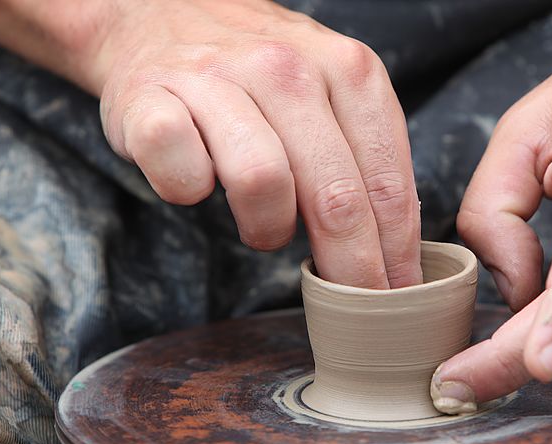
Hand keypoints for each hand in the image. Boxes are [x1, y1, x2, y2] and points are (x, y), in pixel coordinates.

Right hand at [84, 0, 420, 288]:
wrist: (160, 12)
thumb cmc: (260, 75)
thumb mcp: (332, 97)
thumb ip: (366, 162)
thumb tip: (397, 254)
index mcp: (349, 72)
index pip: (388, 187)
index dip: (397, 256)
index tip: (400, 299)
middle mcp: (287, 69)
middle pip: (337, 199)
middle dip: (351, 271)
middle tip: (351, 307)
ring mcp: (217, 79)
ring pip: (263, 185)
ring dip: (267, 228)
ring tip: (263, 227)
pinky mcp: (151, 100)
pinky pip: (183, 176)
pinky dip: (191, 193)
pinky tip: (199, 184)